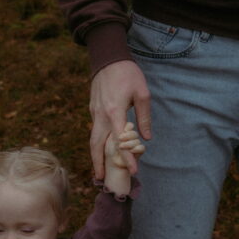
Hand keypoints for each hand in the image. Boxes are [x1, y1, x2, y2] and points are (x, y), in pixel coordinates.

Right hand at [89, 60, 151, 179]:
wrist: (107, 59)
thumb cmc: (127, 74)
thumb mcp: (142, 93)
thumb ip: (144, 117)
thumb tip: (145, 138)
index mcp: (114, 112)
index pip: (119, 141)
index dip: (126, 158)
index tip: (133, 171)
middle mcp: (101, 116)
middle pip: (96, 145)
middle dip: (98, 163)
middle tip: (102, 179)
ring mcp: (94, 113)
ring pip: (93, 139)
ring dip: (95, 156)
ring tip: (99, 170)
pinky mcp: (93, 110)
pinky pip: (94, 130)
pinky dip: (96, 144)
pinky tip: (101, 150)